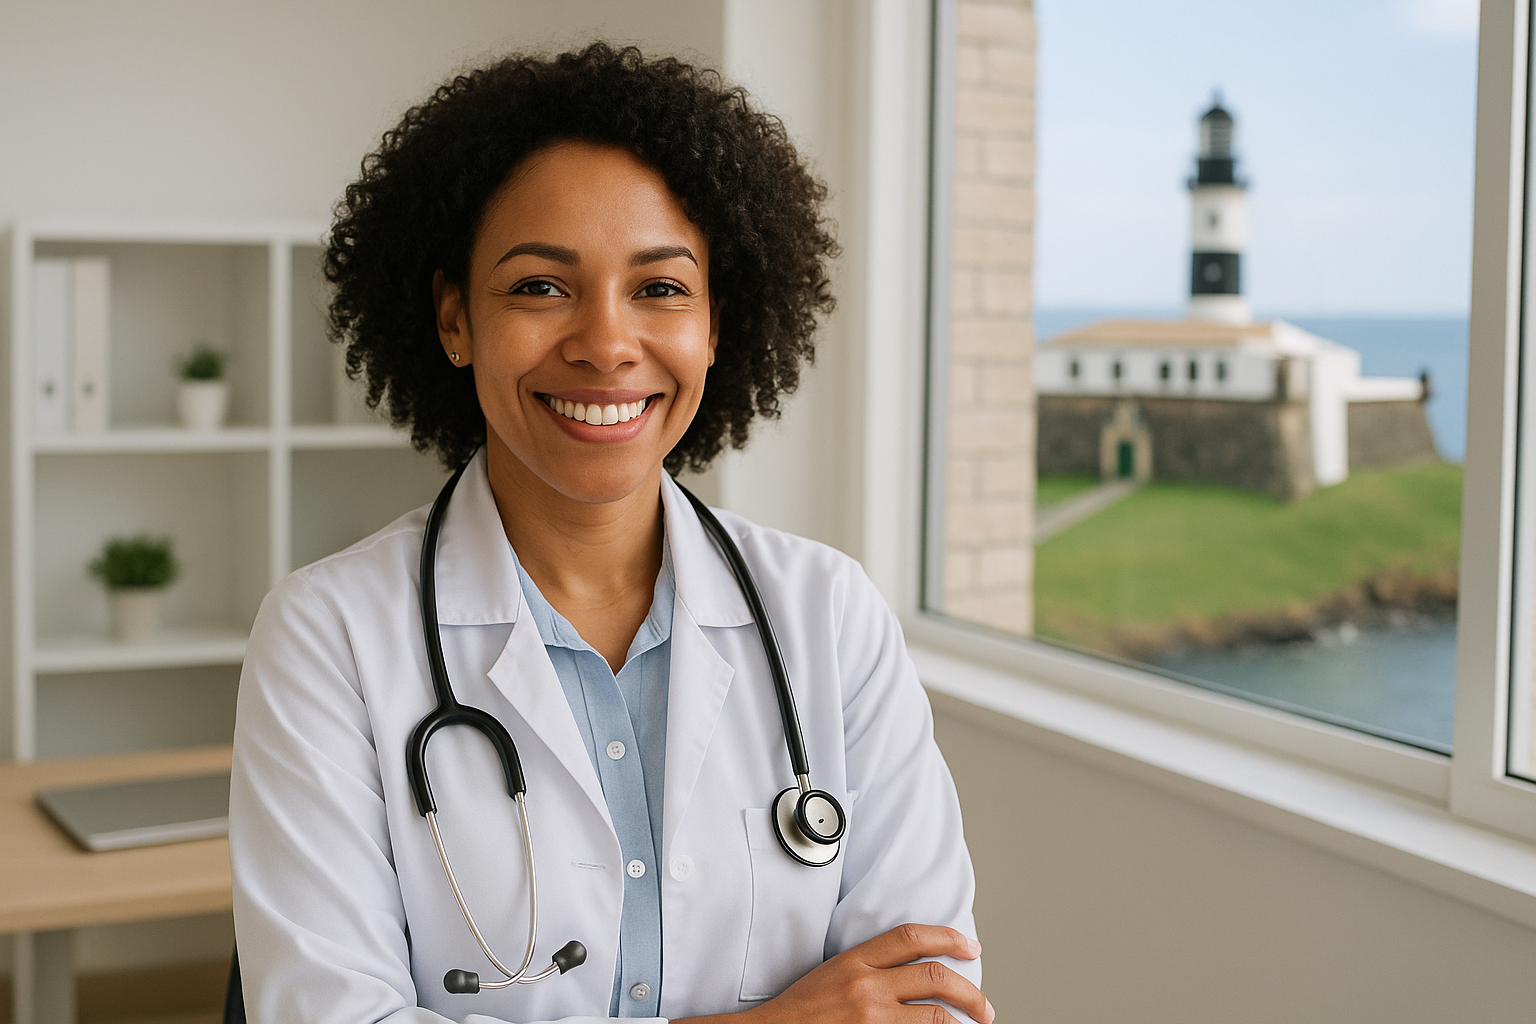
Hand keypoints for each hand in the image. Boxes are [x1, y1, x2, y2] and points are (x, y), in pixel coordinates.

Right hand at [682, 923, 991, 1023]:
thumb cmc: (798, 1012)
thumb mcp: (833, 975)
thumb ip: (871, 969)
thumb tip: (913, 975)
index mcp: (855, 961)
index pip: (911, 937)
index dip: (948, 937)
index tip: (971, 947)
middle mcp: (866, 987)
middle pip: (934, 978)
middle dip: (970, 993)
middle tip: (984, 1007)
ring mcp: (870, 1019)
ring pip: (934, 1017)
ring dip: (960, 1022)